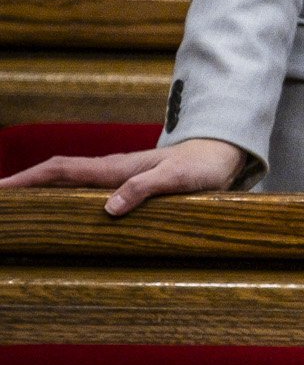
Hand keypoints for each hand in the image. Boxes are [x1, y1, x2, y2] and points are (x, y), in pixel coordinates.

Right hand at [0, 137, 248, 216]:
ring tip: (15, 205)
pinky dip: (64, 194)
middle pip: (57, 174)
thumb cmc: (201, 168)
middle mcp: (110, 170)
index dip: (29, 178)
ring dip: (40, 188)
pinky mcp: (126, 183)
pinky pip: (86, 188)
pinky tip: (58, 207)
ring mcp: (116, 176)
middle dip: (24, 183)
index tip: (0, 188)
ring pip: (68, 181)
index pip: (62, 171)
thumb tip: (108, 209)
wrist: (221, 155)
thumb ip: (145, 190)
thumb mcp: (177, 180)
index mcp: (115, 168)